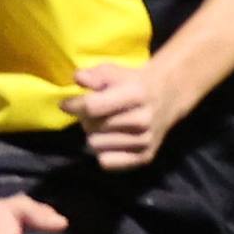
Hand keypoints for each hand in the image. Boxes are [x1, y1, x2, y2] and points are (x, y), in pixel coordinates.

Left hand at [64, 61, 188, 170]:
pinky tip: (111, 140)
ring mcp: (145, 140)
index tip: (66, 104)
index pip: (92, 106)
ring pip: (95, 145)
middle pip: (91, 127)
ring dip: (94, 135)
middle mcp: (142, 120)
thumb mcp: (114, 72)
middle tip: (95, 113)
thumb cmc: (133, 83)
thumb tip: (79, 79)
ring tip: (104, 125)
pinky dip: (103, 152)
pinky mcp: (145, 157)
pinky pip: (107, 162)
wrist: (167, 96)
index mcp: (136, 94)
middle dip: (86, 119)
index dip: (73, 105)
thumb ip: (95, 75)